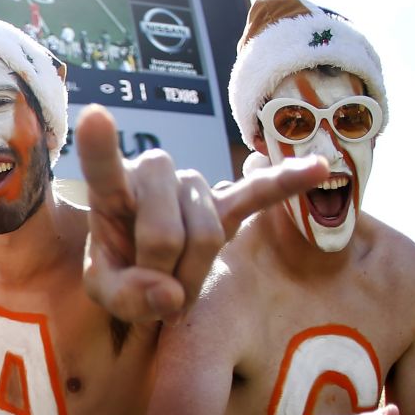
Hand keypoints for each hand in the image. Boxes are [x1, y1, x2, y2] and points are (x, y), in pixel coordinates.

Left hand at [77, 106, 328, 322]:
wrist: (153, 273)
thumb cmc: (122, 276)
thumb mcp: (106, 295)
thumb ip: (126, 298)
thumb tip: (170, 294)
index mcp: (111, 193)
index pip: (103, 169)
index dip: (99, 146)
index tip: (95, 116)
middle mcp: (154, 176)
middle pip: (165, 235)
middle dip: (159, 276)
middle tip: (152, 291)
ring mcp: (193, 186)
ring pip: (204, 238)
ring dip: (191, 276)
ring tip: (175, 283)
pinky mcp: (228, 202)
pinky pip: (260, 194)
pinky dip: (286, 182)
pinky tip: (318, 168)